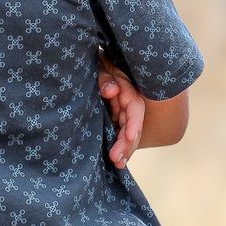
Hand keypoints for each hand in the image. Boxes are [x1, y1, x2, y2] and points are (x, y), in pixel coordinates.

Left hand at [99, 53, 145, 168]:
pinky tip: (113, 160)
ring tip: (117, 164)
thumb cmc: (98, 62)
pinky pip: (115, 133)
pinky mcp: (110, 119)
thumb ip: (106, 77)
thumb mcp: (102, 65)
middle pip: (131, 126)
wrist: (91, 60)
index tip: (130, 137)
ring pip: (124, 133)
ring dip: (123, 149)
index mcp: (127, 90)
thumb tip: (112, 91)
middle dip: (127, 144)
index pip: (134, 109)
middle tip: (117, 161)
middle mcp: (125, 104)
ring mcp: (118, 113)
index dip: (134, 123)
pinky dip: (116, 146)